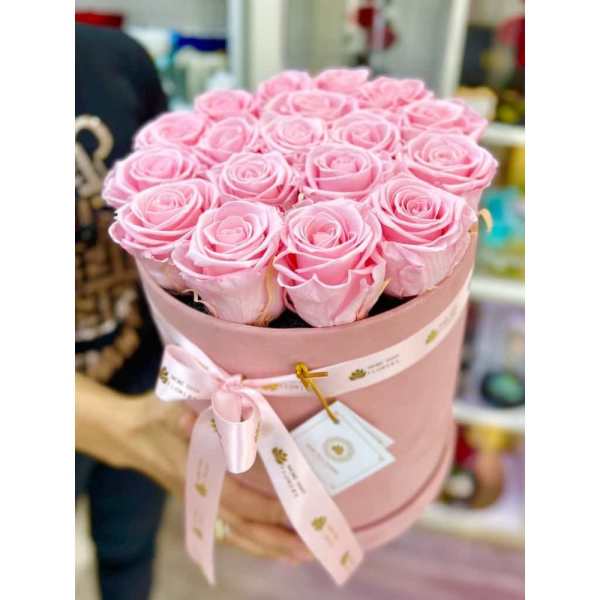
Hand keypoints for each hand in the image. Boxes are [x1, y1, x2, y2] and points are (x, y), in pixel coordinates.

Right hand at [76, 373, 310, 562]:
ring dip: (268, 546)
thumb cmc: (153, 414)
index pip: (234, 497)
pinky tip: (274, 548)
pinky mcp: (200, 503)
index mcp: (193, 470)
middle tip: (311, 548)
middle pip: (239, 526)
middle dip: (274, 539)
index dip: (263, 507)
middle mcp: (198, 493)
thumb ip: (188, 410)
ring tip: (302, 554)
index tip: (294, 510)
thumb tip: (202, 413)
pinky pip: (228, 530)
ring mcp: (198, 502)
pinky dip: (252, 541)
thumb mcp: (169, 404)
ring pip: (234, 534)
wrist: (127, 433)